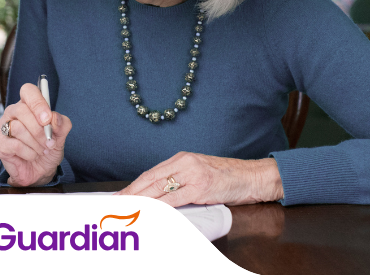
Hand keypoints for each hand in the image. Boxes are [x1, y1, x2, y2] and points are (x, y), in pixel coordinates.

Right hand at [0, 83, 71, 186]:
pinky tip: (32, 155)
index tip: (47, 119)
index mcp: (28, 105)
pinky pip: (14, 144)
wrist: (40, 171)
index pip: (28, 91)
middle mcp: (14, 112)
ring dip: (35, 143)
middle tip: (49, 142)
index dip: (38, 103)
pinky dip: (28, 152)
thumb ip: (62, 124)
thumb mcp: (61, 135)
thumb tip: (54, 118)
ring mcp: (4, 126)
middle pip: (22, 110)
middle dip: (39, 130)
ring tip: (42, 150)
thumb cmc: (47, 148)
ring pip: (18, 128)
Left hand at [118, 152, 283, 205]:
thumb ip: (182, 180)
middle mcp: (184, 162)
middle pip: (151, 180)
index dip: (134, 185)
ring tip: (126, 208)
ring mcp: (193, 174)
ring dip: (141, 200)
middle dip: (131, 193)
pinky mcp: (201, 187)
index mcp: (182, 158)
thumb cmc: (229, 177)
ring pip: (159, 188)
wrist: (254, 176)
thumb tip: (160, 195)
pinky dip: (160, 206)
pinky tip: (150, 211)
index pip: (151, 173)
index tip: (120, 195)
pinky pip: (175, 199)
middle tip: (115, 203)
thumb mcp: (200, 173)